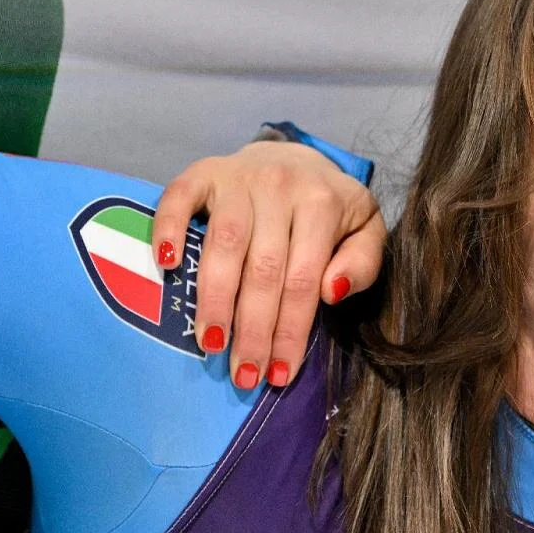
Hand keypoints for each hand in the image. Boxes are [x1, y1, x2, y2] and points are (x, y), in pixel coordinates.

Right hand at [150, 141, 385, 388]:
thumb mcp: (365, 231)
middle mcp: (280, 187)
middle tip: (243, 374)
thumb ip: (363, 263)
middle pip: (263, 270)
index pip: (304, 281)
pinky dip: (168, 230)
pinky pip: (179, 198)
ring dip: (213, 299)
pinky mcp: (204, 171)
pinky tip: (168, 266)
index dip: (290, 332)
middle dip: (252, 329)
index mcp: (323, 205)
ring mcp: (239, 177)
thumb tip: (332, 293)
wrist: (297, 157)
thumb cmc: (331, 209)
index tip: (279, 374)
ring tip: (210, 343)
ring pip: (223, 245)